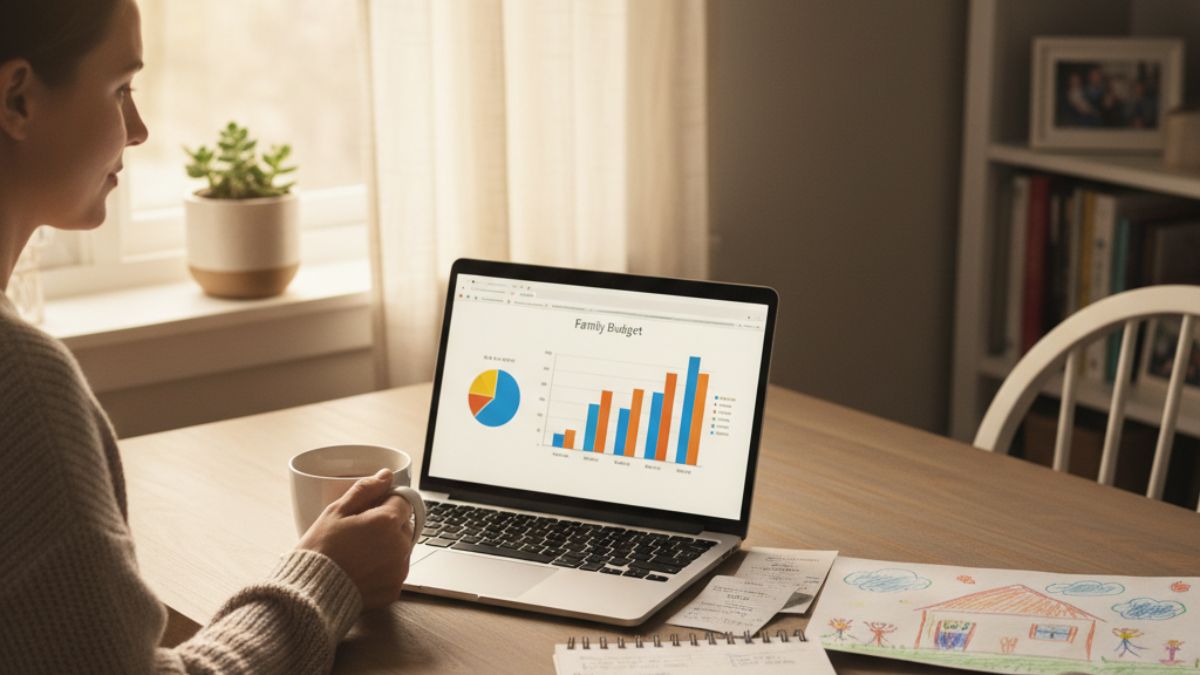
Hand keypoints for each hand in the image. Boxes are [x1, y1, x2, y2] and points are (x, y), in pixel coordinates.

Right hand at [297, 469, 414, 609]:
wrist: (311, 594)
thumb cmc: (320, 550)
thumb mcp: (337, 511)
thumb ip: (365, 490)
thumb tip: (385, 475)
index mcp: (388, 521)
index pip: (402, 501)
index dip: (386, 503)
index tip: (369, 510)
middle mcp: (400, 545)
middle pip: (404, 525)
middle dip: (387, 525)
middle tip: (358, 533)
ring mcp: (399, 570)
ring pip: (401, 549)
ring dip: (387, 547)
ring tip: (357, 554)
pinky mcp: (394, 589)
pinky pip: (395, 572)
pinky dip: (384, 569)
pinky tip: (361, 570)